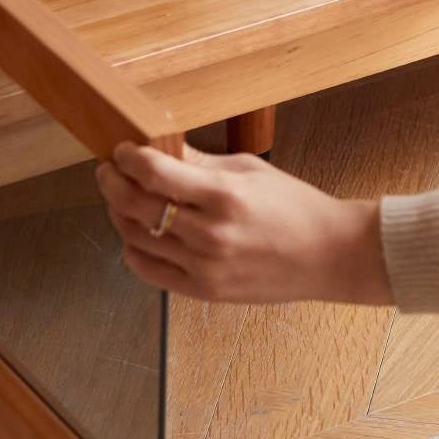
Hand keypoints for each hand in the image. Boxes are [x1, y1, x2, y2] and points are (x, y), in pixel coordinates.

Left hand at [95, 141, 393, 304]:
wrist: (329, 255)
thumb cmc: (294, 205)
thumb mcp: (250, 170)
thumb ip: (200, 162)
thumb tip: (159, 146)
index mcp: (224, 196)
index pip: (155, 173)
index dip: (129, 158)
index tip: (122, 149)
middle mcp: (210, 234)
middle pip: (137, 205)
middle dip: (113, 182)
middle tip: (108, 169)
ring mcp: (205, 267)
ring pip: (136, 238)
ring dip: (118, 213)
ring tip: (119, 197)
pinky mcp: (204, 291)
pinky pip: (150, 271)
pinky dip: (133, 249)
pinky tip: (134, 232)